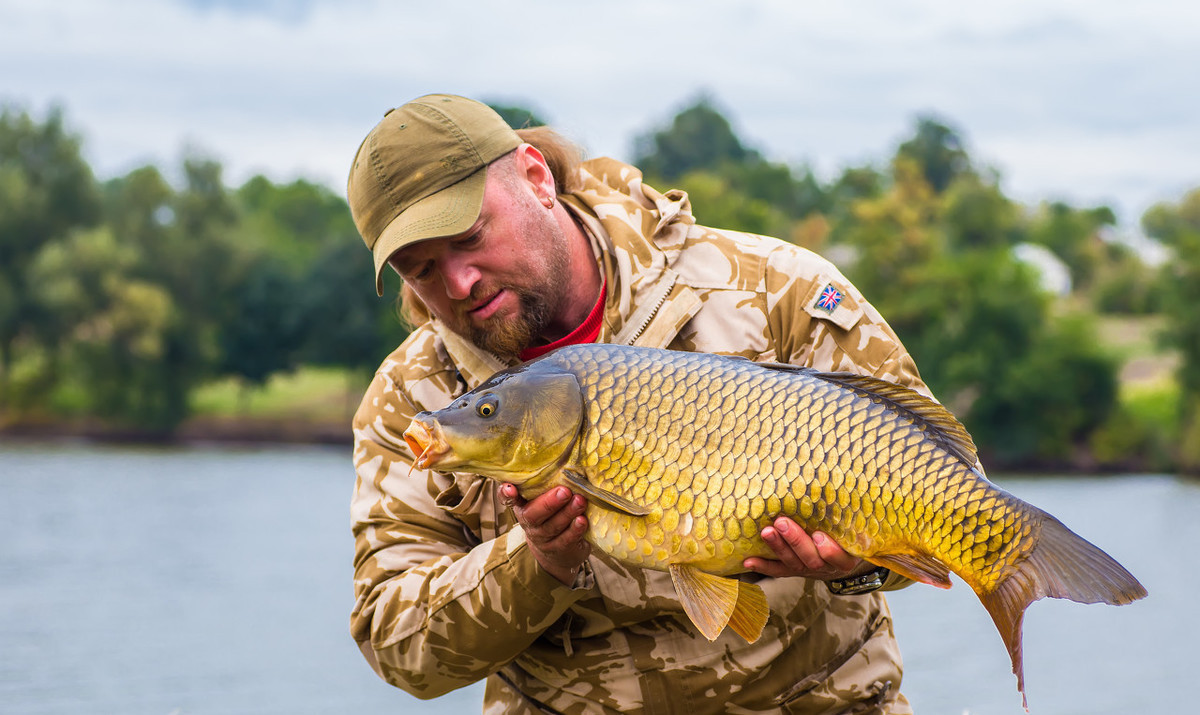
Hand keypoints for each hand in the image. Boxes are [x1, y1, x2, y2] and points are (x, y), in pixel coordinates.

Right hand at [500, 483, 589, 585]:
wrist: (557, 550)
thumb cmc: (552, 513)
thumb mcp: (544, 497)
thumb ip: (547, 483)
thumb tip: (565, 457)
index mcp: (522, 505)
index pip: (508, 499)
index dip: (506, 494)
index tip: (510, 487)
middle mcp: (529, 522)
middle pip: (533, 515)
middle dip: (549, 503)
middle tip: (564, 491)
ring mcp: (543, 538)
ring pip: (552, 527)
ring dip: (567, 514)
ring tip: (580, 502)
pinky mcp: (558, 549)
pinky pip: (565, 540)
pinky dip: (574, 530)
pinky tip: (582, 521)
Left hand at [743, 516, 867, 580]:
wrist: (838, 553)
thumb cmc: (845, 530)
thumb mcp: (852, 522)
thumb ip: (843, 509)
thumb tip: (830, 475)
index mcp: (846, 556)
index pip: (840, 558)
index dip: (829, 550)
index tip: (818, 535)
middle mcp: (827, 566)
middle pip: (812, 559)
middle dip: (795, 541)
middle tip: (782, 523)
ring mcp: (808, 570)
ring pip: (793, 564)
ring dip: (778, 548)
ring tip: (766, 532)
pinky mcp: (792, 571)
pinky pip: (777, 571)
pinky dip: (763, 567)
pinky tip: (748, 561)